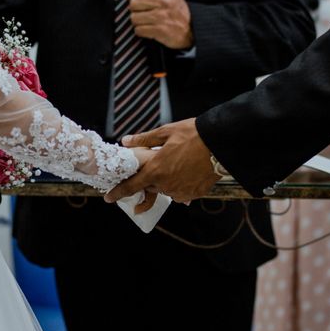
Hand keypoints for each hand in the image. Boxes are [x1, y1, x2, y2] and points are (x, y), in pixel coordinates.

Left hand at [104, 118, 220, 204]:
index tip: (109, 199)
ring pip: (166, 189)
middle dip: (150, 179)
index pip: (131, 186)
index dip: (118, 193)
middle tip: (159, 165)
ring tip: (178, 163)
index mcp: (156, 170)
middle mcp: (166, 185)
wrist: (220, 144)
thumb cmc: (193, 135)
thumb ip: (144, 140)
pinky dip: (180, 184)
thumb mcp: (166, 132)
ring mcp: (181, 192)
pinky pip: (181, 192)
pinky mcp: (194, 194)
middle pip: (149, 187)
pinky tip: (187, 171)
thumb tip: (126, 141)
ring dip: (166, 180)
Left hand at [122, 0, 193, 49]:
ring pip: (134, 17)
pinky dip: (141, 31)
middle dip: (136, 9)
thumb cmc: (176, 11)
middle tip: (143, 12)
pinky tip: (149, 29)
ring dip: (138, 21)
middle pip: (134, 3)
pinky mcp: (159, 30)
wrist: (191, 30)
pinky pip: (139, 30)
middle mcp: (164, 1)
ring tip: (147, 21)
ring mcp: (161, 16)